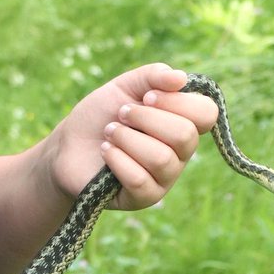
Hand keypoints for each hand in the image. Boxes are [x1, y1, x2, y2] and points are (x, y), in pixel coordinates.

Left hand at [52, 63, 218, 210]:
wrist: (67, 144)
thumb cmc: (100, 115)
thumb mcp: (124, 86)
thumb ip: (153, 76)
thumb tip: (181, 78)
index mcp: (183, 121)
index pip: (206, 113)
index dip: (177, 102)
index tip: (147, 96)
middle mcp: (180, 151)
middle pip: (185, 135)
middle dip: (146, 119)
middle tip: (121, 114)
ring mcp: (165, 177)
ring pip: (161, 158)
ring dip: (127, 139)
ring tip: (109, 133)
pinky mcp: (145, 197)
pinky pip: (139, 179)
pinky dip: (117, 159)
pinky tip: (105, 151)